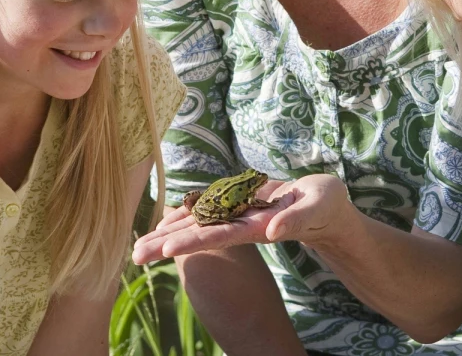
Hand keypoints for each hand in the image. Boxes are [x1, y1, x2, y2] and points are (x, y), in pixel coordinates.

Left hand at [131, 174, 351, 263]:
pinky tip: (166, 220)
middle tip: (134, 256)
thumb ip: (295, 220)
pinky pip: (208, 212)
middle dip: (167, 243)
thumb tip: (272, 232)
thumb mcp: (317, 207)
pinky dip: (186, 216)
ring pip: (198, 225)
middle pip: (199, 234)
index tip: (165, 248)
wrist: (327, 210)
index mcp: (257, 226)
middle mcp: (242, 225)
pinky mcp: (240, 208)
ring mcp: (239, 217)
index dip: (192, 240)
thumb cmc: (326, 206)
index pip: (218, 235)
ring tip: (139, 244)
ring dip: (169, 233)